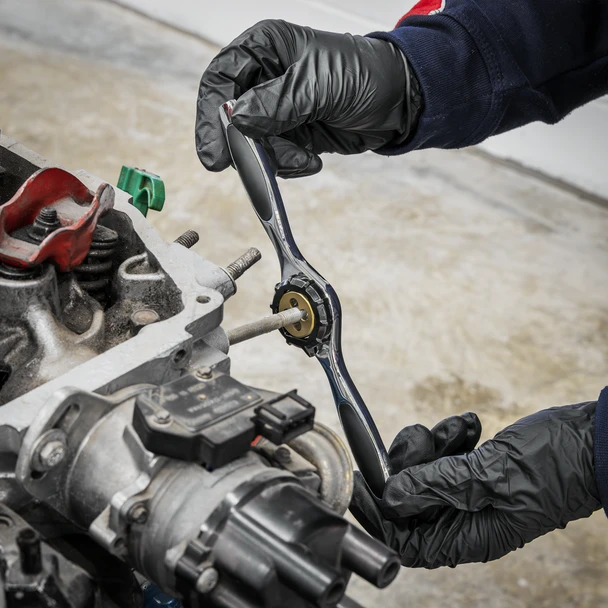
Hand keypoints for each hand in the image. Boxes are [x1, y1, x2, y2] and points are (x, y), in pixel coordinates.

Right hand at [196, 20, 419, 177]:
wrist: (398, 103)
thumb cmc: (363, 75)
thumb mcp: (317, 85)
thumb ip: (274, 103)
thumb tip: (234, 119)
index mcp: (266, 48)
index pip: (222, 78)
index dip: (212, 115)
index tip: (215, 153)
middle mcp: (266, 77)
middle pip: (231, 116)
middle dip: (243, 145)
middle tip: (250, 169)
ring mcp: (276, 109)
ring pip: (252, 143)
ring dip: (275, 157)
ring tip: (304, 156)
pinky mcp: (290, 134)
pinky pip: (273, 157)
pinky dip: (289, 164)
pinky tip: (311, 159)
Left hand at [350, 404, 599, 567]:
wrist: (594, 439)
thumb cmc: (556, 464)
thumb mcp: (491, 474)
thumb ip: (437, 486)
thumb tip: (391, 497)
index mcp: (471, 536)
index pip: (405, 541)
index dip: (377, 514)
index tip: (360, 480)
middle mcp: (467, 520)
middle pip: (410, 500)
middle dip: (409, 464)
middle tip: (421, 439)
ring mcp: (472, 494)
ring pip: (426, 472)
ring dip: (433, 445)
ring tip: (459, 429)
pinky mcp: (478, 470)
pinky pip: (448, 457)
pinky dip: (451, 437)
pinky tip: (468, 425)